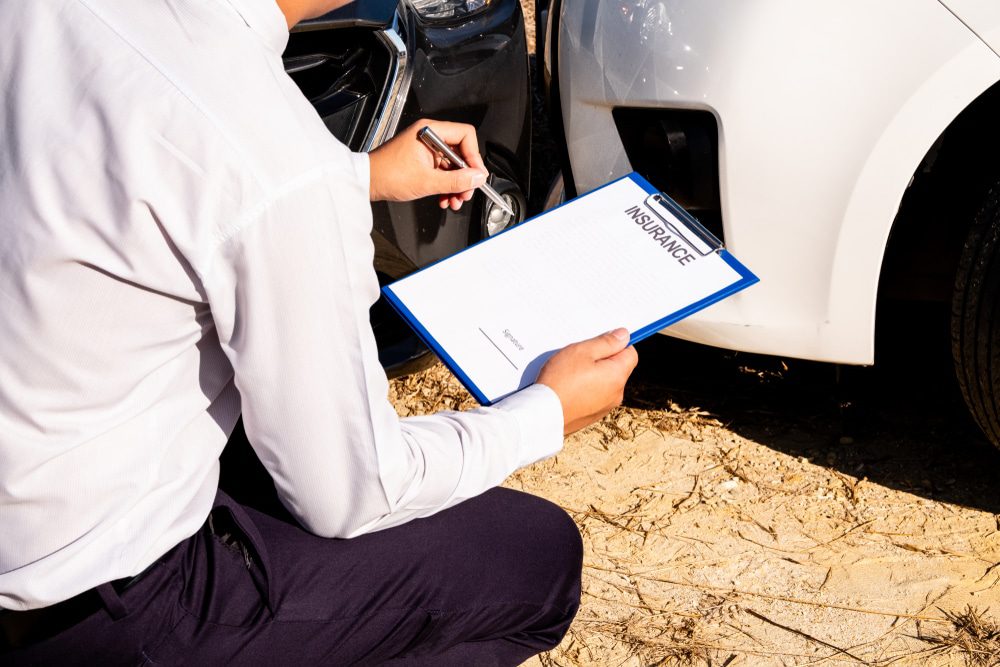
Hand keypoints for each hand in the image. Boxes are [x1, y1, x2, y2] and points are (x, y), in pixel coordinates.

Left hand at [368, 119, 487, 209]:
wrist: (366, 182)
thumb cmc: (387, 175)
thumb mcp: (427, 181)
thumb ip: (456, 180)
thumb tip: (477, 178)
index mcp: (430, 131)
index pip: (465, 136)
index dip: (474, 156)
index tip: (476, 175)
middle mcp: (430, 137)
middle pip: (461, 153)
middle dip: (465, 176)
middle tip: (466, 192)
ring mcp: (426, 149)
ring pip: (452, 166)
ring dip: (456, 185)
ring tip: (455, 200)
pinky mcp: (423, 161)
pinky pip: (442, 172)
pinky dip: (446, 186)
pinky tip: (444, 199)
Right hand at [536, 329, 638, 434]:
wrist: (543, 414)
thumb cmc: (561, 380)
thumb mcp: (582, 352)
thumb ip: (606, 342)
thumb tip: (624, 336)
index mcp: (617, 376)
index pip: (631, 353)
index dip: (617, 344)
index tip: (600, 341)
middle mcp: (616, 394)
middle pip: (617, 369)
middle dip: (602, 360)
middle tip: (579, 357)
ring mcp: (605, 407)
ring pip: (605, 383)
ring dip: (593, 375)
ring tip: (570, 373)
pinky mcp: (592, 415)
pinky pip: (595, 396)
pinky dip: (586, 389)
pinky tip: (569, 387)